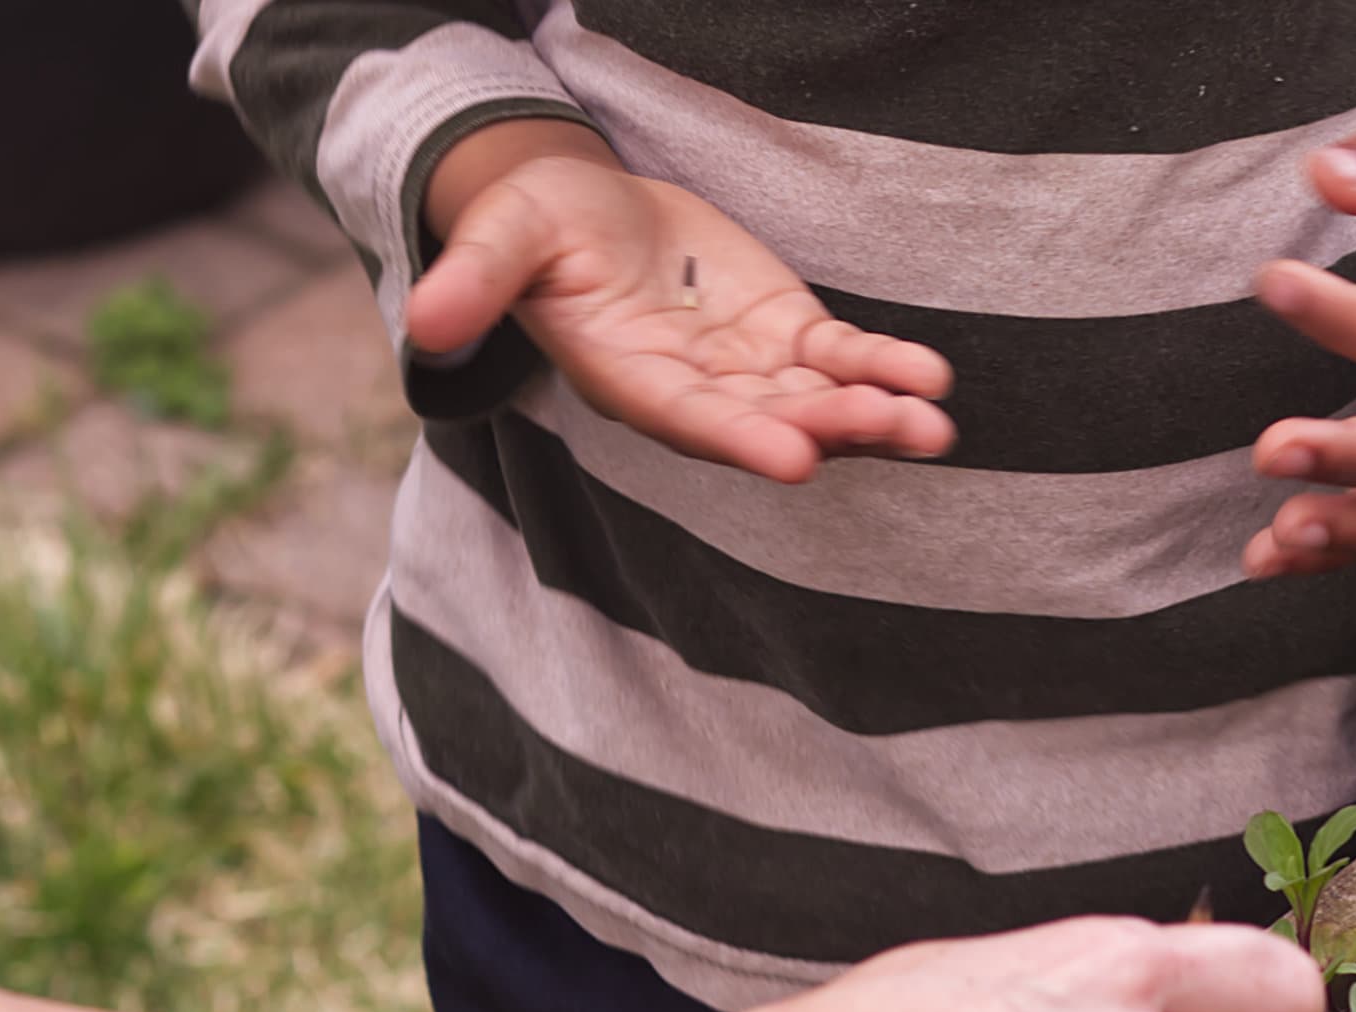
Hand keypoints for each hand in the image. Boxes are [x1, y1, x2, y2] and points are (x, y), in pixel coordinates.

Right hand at [408, 119, 952, 483]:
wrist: (589, 209)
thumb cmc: (539, 228)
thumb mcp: (505, 236)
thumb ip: (476, 278)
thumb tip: (422, 318)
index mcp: (627, 379)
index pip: (688, 419)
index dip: (742, 439)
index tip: (796, 458)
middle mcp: (696, 391)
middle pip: (769, 419)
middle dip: (832, 428)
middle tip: (896, 428)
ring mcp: (749, 367)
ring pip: (819, 400)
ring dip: (877, 413)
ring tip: (934, 422)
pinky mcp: (788, 333)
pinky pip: (844, 358)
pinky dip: (887, 366)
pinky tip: (933, 375)